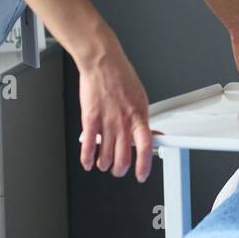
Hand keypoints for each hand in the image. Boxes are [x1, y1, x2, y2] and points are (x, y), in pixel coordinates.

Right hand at [76, 33, 156, 181]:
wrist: (102, 62)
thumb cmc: (120, 77)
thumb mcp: (140, 98)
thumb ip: (142, 120)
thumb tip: (151, 135)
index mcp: (138, 115)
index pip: (146, 147)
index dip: (144, 165)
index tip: (142, 174)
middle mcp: (123, 121)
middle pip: (123, 158)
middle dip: (120, 169)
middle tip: (118, 169)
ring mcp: (106, 122)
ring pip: (105, 157)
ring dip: (104, 164)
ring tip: (103, 163)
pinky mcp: (90, 119)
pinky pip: (88, 148)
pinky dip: (87, 159)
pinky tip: (88, 162)